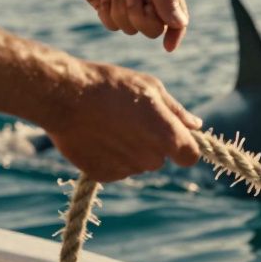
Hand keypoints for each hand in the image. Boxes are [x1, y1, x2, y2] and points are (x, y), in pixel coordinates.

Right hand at [45, 62, 201, 181]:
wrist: (64, 97)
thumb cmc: (111, 86)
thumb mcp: (150, 88)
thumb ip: (176, 111)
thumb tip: (196, 125)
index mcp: (168, 137)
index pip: (190, 156)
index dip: (183, 146)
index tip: (172, 135)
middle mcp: (151, 159)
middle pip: (161, 159)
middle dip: (152, 144)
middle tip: (130, 120)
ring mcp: (127, 170)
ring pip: (138, 164)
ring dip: (131, 150)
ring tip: (110, 124)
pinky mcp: (104, 175)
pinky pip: (117, 169)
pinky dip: (110, 157)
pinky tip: (97, 136)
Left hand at [51, 0, 188, 50]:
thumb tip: (180, 23)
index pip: (177, 17)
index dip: (175, 33)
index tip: (167, 47)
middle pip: (153, 28)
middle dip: (139, 15)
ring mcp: (127, 2)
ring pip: (131, 29)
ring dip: (120, 11)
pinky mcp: (107, 6)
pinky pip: (112, 25)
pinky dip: (107, 12)